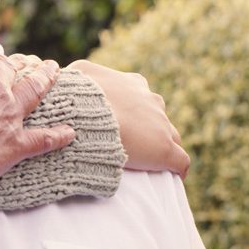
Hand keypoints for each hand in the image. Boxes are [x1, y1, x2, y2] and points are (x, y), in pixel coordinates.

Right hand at [0, 36, 75, 215]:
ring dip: (45, 80)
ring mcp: (9, 114)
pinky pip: (42, 138)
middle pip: (6, 69)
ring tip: (54, 70)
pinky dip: (57, 136)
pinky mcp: (16, 142)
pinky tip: (71, 133)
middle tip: (21, 60)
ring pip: (32, 91)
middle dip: (12, 63)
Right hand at [66, 60, 189, 177]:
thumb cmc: (81, 95)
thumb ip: (80, 75)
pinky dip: (176, 168)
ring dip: (160, 145)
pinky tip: (172, 176)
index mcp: (134, 83)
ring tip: (147, 160)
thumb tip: (67, 76)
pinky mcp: (165, 151)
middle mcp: (153, 101)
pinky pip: (180, 161)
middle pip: (157, 116)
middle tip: (128, 140)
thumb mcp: (78, 73)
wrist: (89, 117)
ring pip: (171, 136)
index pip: (141, 96)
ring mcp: (162, 126)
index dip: (131, 110)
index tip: (118, 120)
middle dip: (146, 126)